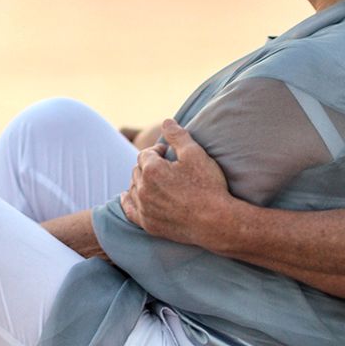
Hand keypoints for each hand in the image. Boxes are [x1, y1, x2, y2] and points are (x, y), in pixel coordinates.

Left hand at [121, 118, 238, 244]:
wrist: (216, 222)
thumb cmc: (208, 186)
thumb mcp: (195, 154)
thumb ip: (177, 135)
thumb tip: (166, 121)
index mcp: (152, 169)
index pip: (146, 154)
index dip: (158, 151)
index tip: (169, 153)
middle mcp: (143, 189)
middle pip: (138, 170)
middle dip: (149, 165)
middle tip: (166, 167)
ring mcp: (144, 208)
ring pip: (133, 187)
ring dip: (141, 181)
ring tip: (156, 180)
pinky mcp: (148, 224)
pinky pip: (129, 209)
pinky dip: (128, 200)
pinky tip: (127, 195)